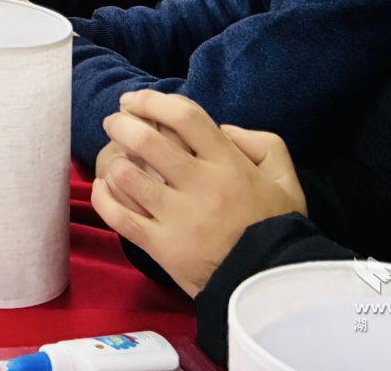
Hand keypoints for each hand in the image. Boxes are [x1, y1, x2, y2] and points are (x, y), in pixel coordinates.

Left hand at [91, 89, 307, 297]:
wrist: (271, 290)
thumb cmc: (277, 230)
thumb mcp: (287, 182)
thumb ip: (263, 145)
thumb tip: (224, 129)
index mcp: (229, 165)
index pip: (185, 117)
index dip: (152, 101)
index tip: (133, 100)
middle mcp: (200, 185)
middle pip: (146, 140)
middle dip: (121, 124)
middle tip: (114, 122)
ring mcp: (178, 217)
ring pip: (127, 176)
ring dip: (113, 161)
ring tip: (114, 158)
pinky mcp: (162, 247)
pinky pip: (119, 216)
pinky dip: (103, 197)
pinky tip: (103, 187)